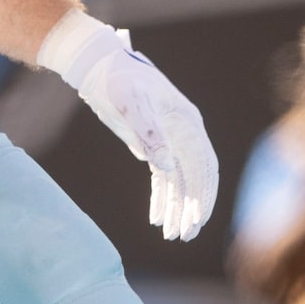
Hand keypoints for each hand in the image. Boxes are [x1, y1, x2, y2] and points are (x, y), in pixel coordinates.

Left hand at [42, 13, 219, 239]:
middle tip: (185, 236)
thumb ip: (149, 133)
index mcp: (188, 124)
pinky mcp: (152, 146)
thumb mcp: (132, 103)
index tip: (198, 218)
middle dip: (192, 209)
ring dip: (177, 208)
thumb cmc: (118, 80)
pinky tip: (157, 219)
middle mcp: (184, 135)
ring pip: (179, 182)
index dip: (204, 194)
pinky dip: (161, 198)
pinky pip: (163, 179)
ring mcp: (170, 141)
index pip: (204, 166)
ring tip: (171, 236)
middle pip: (194, 179)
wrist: (100, 67)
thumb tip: (167, 167)